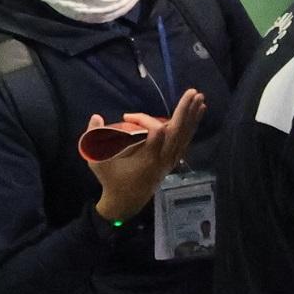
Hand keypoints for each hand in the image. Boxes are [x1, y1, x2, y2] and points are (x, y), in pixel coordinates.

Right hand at [92, 89, 206, 223]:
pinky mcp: (173, 160)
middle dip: (185, 111)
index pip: (156, 132)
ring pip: (185, 136)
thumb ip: (94, 139)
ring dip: (192, 116)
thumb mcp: (97, 162)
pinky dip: (192, 126)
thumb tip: (95, 116)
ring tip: (199, 98)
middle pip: (178, 132)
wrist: (126, 201)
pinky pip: (185, 141)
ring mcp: (170, 160)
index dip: (145, 119)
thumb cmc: (111, 180)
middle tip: (193, 92)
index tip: (127, 117)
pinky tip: (198, 113)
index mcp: (148, 159)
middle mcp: (164, 158)